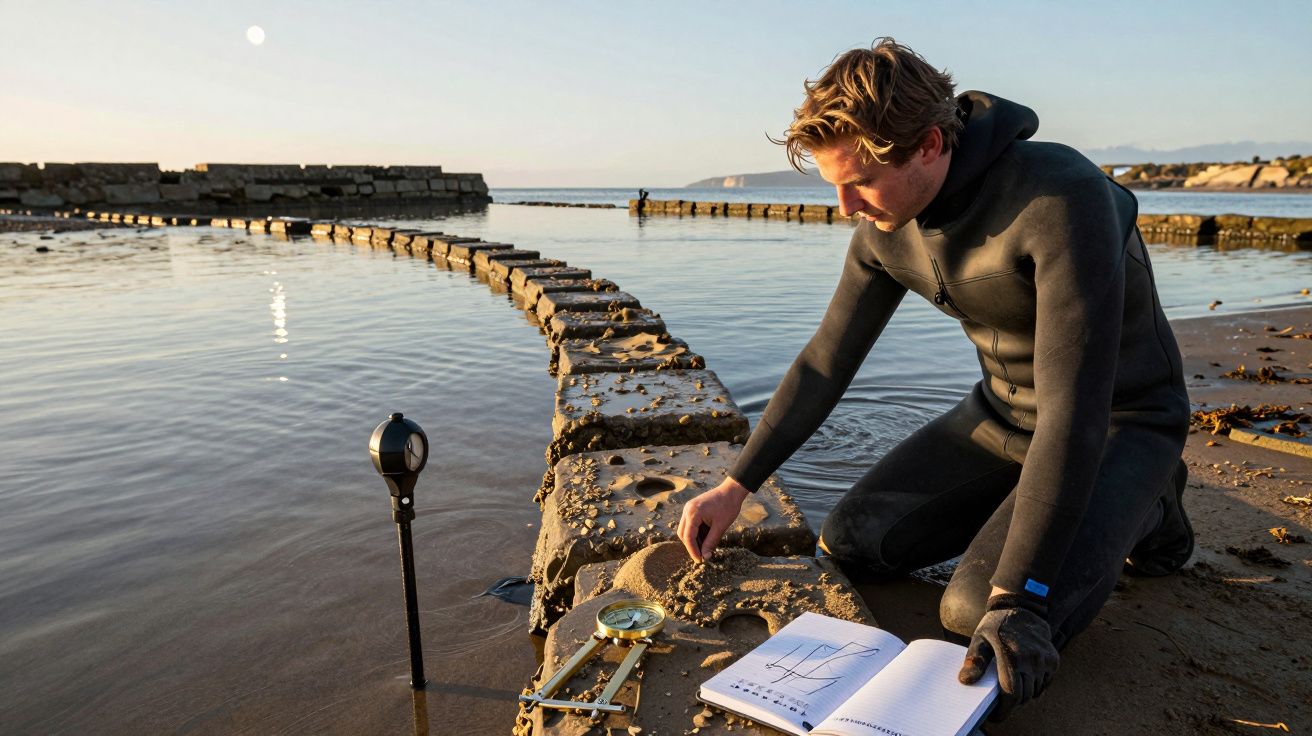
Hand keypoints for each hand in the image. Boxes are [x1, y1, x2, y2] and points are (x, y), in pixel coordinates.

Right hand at [677, 477, 750, 561]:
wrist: (732, 491)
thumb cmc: (728, 506)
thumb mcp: (720, 527)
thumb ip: (711, 542)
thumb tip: (706, 557)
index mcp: (693, 513)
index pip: (688, 536)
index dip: (693, 550)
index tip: (699, 560)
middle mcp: (687, 510)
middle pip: (683, 534)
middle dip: (691, 546)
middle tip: (702, 556)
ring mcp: (688, 508)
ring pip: (686, 530)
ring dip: (694, 540)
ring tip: (706, 547)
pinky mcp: (692, 509)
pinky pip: (690, 524)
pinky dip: (697, 533)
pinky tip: (706, 538)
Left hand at [957, 593, 1058, 720]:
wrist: (1022, 607)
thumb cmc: (996, 625)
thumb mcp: (979, 638)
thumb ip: (975, 660)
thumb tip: (965, 681)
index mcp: (1011, 656)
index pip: (1011, 693)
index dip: (1003, 709)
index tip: (995, 715)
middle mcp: (1031, 660)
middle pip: (1023, 696)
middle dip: (1011, 703)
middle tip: (1001, 701)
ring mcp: (1044, 660)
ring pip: (1035, 692)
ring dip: (1024, 694)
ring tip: (1011, 687)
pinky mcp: (1053, 659)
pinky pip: (1045, 683)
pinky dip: (1035, 686)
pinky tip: (1024, 677)